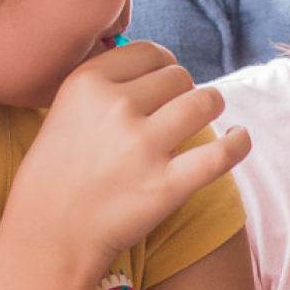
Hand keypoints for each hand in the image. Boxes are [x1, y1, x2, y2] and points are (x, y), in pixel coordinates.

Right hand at [15, 40, 249, 269]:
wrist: (49, 236)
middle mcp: (116, 107)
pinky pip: (221, 152)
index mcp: (87, 82)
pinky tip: (239, 137)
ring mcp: (143, 147)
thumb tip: (158, 64)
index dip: (163, 66)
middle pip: (179, 77)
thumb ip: (104, 84)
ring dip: (211, 107)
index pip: (150, 53)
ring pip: (205, 102)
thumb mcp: (63, 110)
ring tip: (207, 118)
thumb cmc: (57, 175)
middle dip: (183, 91)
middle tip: (176, 113)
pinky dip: (238, 142)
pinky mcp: (167, 185)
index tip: (164, 85)